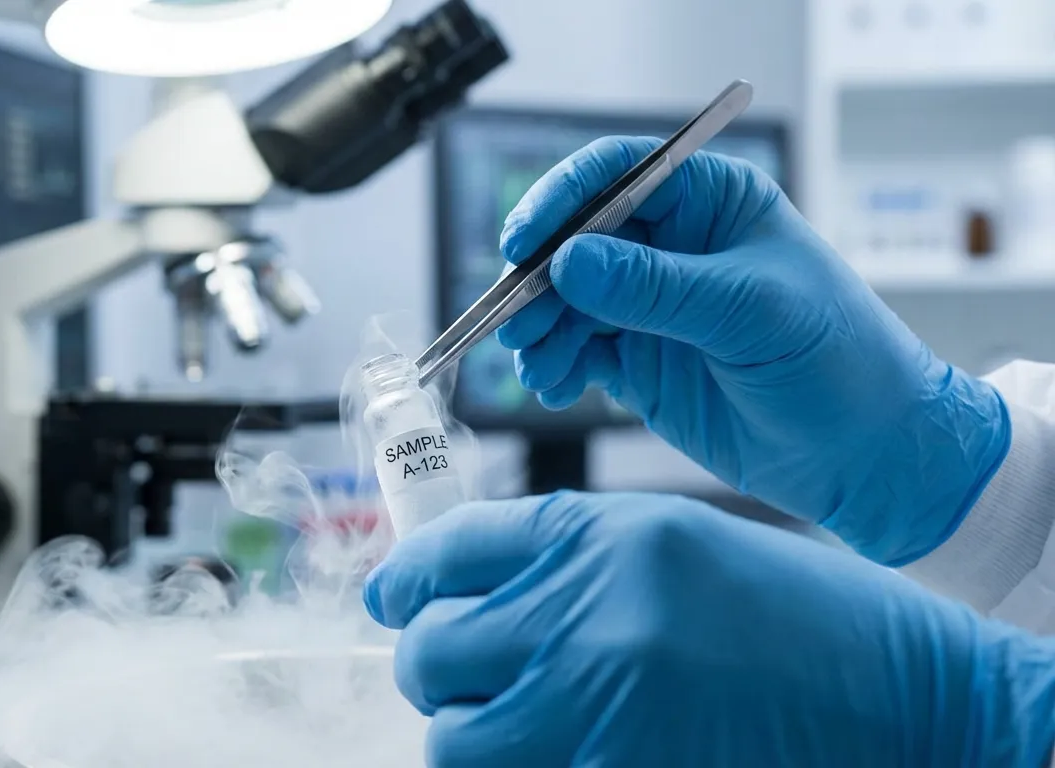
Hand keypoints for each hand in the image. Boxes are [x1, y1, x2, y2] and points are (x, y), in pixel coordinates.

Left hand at [364, 492, 1054, 767]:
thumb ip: (562, 562)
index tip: (393, 597)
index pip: (447, 550)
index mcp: (601, 539)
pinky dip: (513, 766)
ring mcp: (598, 711)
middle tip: (462, 667)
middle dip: (434, 661)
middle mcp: (587, 616)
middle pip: (430, 649)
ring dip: (467, 729)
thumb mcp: (671, 549)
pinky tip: (556, 746)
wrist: (905, 698)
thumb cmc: (794, 618)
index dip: (405, 577)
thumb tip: (454, 591)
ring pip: (451, 737)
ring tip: (514, 718)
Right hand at [498, 136, 1008, 564]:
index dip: (563, 200)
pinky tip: (556, 386)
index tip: (524, 242)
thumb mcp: (748, 313)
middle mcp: (673, 245)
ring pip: (566, 299)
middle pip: (576, 239)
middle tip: (518, 321)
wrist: (866, 455)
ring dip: (541, 329)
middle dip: (540, 278)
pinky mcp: (639, 359)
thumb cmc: (837, 360)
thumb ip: (655, 287)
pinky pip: (575, 349)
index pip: (618, 174)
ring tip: (540, 366)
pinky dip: (555, 365)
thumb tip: (569, 262)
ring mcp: (651, 304)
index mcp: (711, 202)